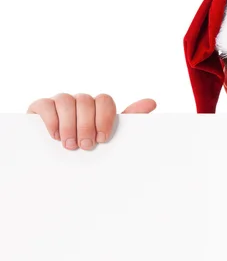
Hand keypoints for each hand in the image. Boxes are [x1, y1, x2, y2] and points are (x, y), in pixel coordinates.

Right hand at [27, 94, 156, 149]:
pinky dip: (52, 120)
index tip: (102, 138)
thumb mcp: (107, 135)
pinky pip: (46, 104)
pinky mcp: (41, 107)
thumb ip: (129, 119)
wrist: (56, 159)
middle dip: (86, 125)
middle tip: (85, 146)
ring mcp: (60, 101)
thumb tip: (151, 102)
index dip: (104, 118)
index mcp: (97, 106)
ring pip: (66, 100)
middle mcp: (80, 101)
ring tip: (70, 145)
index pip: (105, 100)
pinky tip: (55, 136)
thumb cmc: (88, 144)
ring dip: (69, 125)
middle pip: (85, 101)